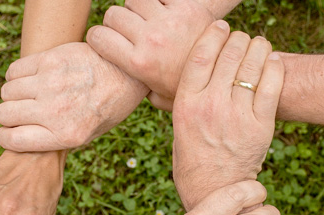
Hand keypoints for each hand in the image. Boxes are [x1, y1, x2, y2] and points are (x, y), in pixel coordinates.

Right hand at [0, 42, 148, 151]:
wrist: (127, 73)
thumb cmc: (107, 107)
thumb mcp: (88, 135)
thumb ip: (56, 139)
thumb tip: (22, 139)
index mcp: (66, 135)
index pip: (12, 140)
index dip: (6, 137)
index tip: (10, 132)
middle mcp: (56, 111)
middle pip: (5, 114)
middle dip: (9, 116)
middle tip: (22, 112)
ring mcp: (51, 83)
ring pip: (7, 91)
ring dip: (13, 95)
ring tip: (29, 94)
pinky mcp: (50, 60)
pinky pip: (14, 70)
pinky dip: (16, 76)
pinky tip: (31, 78)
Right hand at [87, 0, 214, 109]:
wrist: (225, 73)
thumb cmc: (187, 88)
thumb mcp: (157, 97)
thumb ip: (136, 88)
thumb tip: (120, 83)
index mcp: (138, 63)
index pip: (98, 36)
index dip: (98, 37)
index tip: (105, 41)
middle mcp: (150, 39)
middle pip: (113, 14)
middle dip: (117, 23)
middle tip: (129, 32)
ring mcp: (168, 21)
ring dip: (137, 8)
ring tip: (147, 20)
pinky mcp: (187, 6)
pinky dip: (159, 1)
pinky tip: (165, 13)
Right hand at [172, 21, 284, 209]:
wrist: (213, 190)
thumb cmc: (192, 158)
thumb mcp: (177, 126)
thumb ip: (179, 99)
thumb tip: (178, 75)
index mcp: (186, 104)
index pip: (200, 55)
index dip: (213, 34)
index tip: (220, 27)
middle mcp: (210, 106)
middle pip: (229, 54)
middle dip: (238, 38)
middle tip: (241, 38)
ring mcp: (237, 115)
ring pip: (252, 64)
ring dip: (258, 47)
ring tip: (259, 45)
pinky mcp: (260, 125)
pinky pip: (272, 84)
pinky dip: (274, 66)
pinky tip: (272, 61)